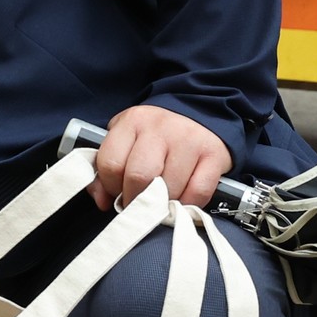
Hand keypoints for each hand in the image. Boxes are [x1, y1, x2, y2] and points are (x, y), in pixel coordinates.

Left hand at [94, 104, 232, 210]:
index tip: (117, 193)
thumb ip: (106, 169)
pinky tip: (181, 199)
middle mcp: (160, 129)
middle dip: (135, 199)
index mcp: (132, 122)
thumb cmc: (155, 134)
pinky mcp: (214, 155)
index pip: (111, 163)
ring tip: (161, 200)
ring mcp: (189, 141)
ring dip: (162, 203)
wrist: (199, 112)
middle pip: (139, 176)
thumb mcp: (126, 141)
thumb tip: (102, 201)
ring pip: (169, 188)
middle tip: (139, 203)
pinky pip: (197, 192)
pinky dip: (187, 204)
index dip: (110, 187)